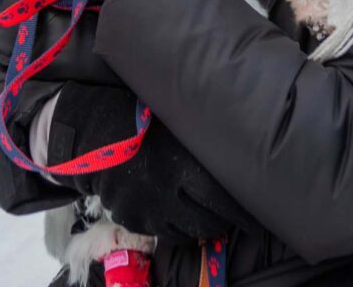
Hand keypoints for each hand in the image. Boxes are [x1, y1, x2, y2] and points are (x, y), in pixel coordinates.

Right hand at [47, 82, 255, 241]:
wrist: (94, 133)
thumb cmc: (142, 117)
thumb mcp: (176, 122)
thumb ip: (201, 140)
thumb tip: (238, 145)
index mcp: (182, 165)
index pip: (224, 199)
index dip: (244, 210)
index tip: (258, 210)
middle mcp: (167, 193)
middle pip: (209, 219)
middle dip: (228, 221)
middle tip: (241, 217)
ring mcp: (148, 211)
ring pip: (189, 233)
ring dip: (206, 228)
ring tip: (216, 219)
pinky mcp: (134, 220)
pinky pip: (166, 235)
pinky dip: (181, 231)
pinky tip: (189, 221)